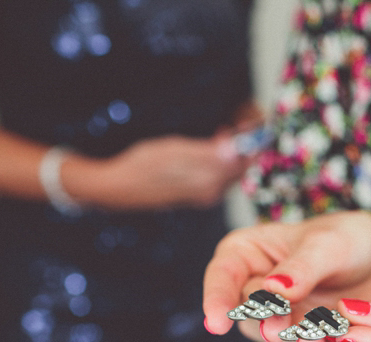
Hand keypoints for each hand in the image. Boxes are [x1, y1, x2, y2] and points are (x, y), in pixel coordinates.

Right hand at [66, 133, 252, 210]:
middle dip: (244, 143)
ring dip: (233, 148)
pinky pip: (218, 173)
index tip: (252, 119)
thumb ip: (209, 153)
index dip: (251, 139)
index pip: (244, 161)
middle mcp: (211, 192)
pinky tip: (213, 142)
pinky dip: (221, 157)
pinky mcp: (196, 192)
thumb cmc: (143, 165)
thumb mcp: (175, 151)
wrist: (118, 186)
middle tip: (240, 118)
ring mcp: (204, 194)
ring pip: (230, 169)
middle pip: (240, 166)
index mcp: (209, 183)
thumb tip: (236, 150)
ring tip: (227, 127)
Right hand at [202, 210, 370, 341]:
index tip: (217, 324)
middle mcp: (253, 288)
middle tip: (279, 329)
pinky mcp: (298, 339)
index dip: (216, 300)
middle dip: (266, 322)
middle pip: (248, 313)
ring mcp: (275, 318)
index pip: (222, 275)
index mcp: (246, 253)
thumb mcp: (327, 244)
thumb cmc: (344, 239)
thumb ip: (302, 267)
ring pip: (271, 339)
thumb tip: (274, 290)